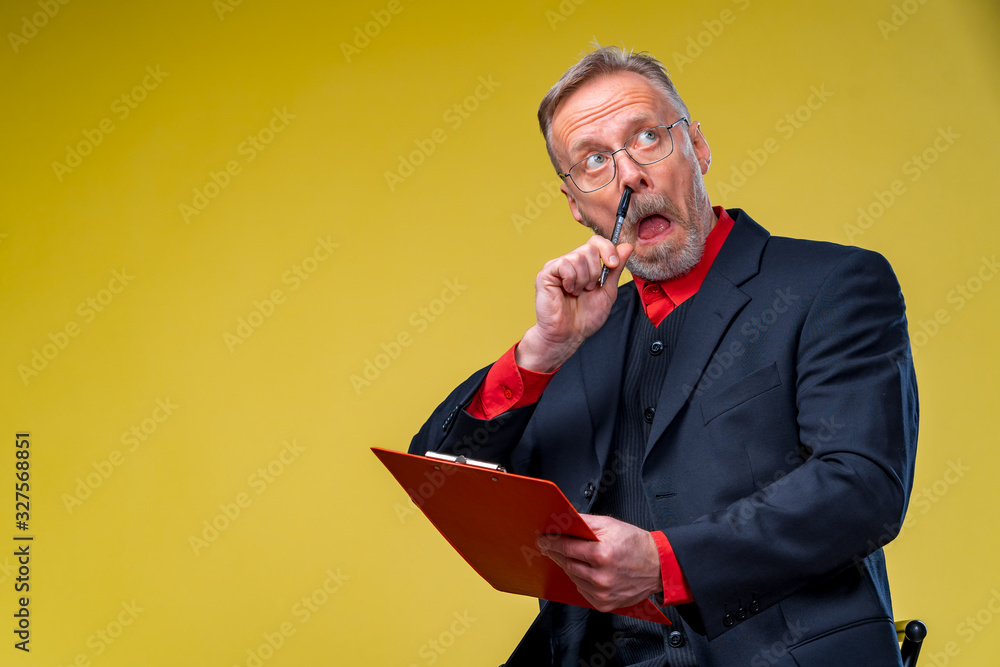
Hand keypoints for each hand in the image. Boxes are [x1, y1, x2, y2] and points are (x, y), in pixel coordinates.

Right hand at [516, 236, 633, 372]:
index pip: (596, 241)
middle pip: (590, 248)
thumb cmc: (586, 317)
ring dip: (583, 280)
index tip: (613, 265)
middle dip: (595, 272)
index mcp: (585, 264)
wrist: (570, 334)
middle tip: (589, 288)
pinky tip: (567, 291)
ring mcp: (557, 266)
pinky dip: (571, 280)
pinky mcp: (546, 274)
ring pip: (578, 257)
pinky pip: (564, 264)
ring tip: (577, 292)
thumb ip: (616, 269)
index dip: (608, 249)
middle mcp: (570, 262)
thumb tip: (627, 246)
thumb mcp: (608, 290)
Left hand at [537, 514, 660, 611]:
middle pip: (567, 563)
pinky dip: (580, 579)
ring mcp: (602, 593)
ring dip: (568, 566)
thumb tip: (563, 520)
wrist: (658, 567)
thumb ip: (585, 522)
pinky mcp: (604, 604)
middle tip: (550, 545)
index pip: (566, 547)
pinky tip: (586, 570)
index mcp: (603, 554)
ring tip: (572, 556)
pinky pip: (582, 590)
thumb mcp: (611, 525)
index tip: (543, 539)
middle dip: (557, 553)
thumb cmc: (636, 545)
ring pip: (572, 577)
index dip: (551, 542)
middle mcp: (602, 576)